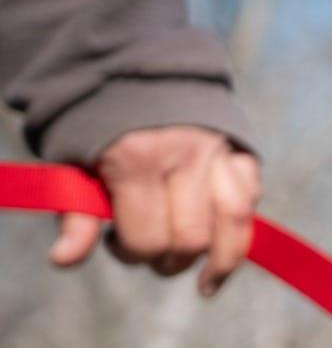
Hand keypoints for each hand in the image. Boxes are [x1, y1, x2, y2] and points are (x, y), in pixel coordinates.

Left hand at [49, 126, 261, 296]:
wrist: (132, 67)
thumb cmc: (96, 127)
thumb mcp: (74, 167)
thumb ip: (76, 215)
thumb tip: (63, 260)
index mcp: (136, 160)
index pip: (147, 238)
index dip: (131, 254)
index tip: (117, 245)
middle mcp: (185, 156)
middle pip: (192, 239)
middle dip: (172, 261)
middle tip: (155, 258)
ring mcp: (218, 151)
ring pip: (234, 222)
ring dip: (223, 260)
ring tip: (209, 281)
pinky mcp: (240, 148)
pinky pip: (251, 196)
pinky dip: (241, 222)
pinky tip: (227, 241)